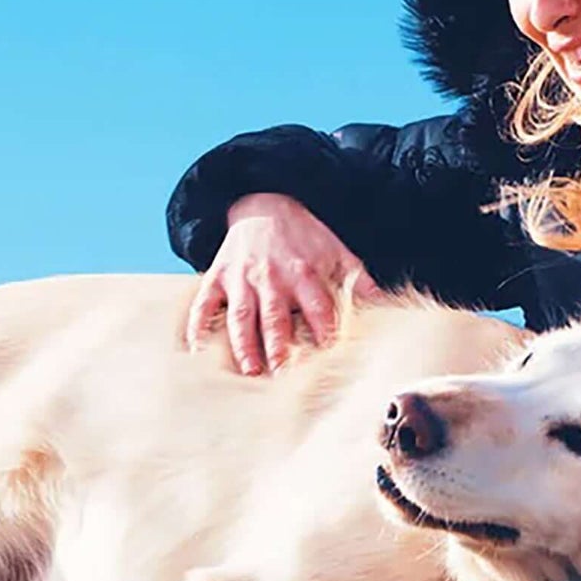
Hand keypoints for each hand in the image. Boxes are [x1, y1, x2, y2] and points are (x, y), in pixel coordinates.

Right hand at [185, 193, 382, 374]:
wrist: (263, 203)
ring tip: (249, 370)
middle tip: (283, 376)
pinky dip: (197, 326)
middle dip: (279, 347)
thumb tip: (386, 309)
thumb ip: (361, 283)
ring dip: (243, 344)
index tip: (327, 360)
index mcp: (305, 273)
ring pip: (241, 315)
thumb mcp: (337, 252)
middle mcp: (272, 277)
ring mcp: (242, 278)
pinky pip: (204, 303)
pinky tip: (195, 351)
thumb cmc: (305, 236)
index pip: (317, 309)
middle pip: (276, 317)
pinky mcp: (217, 277)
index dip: (323, 334)